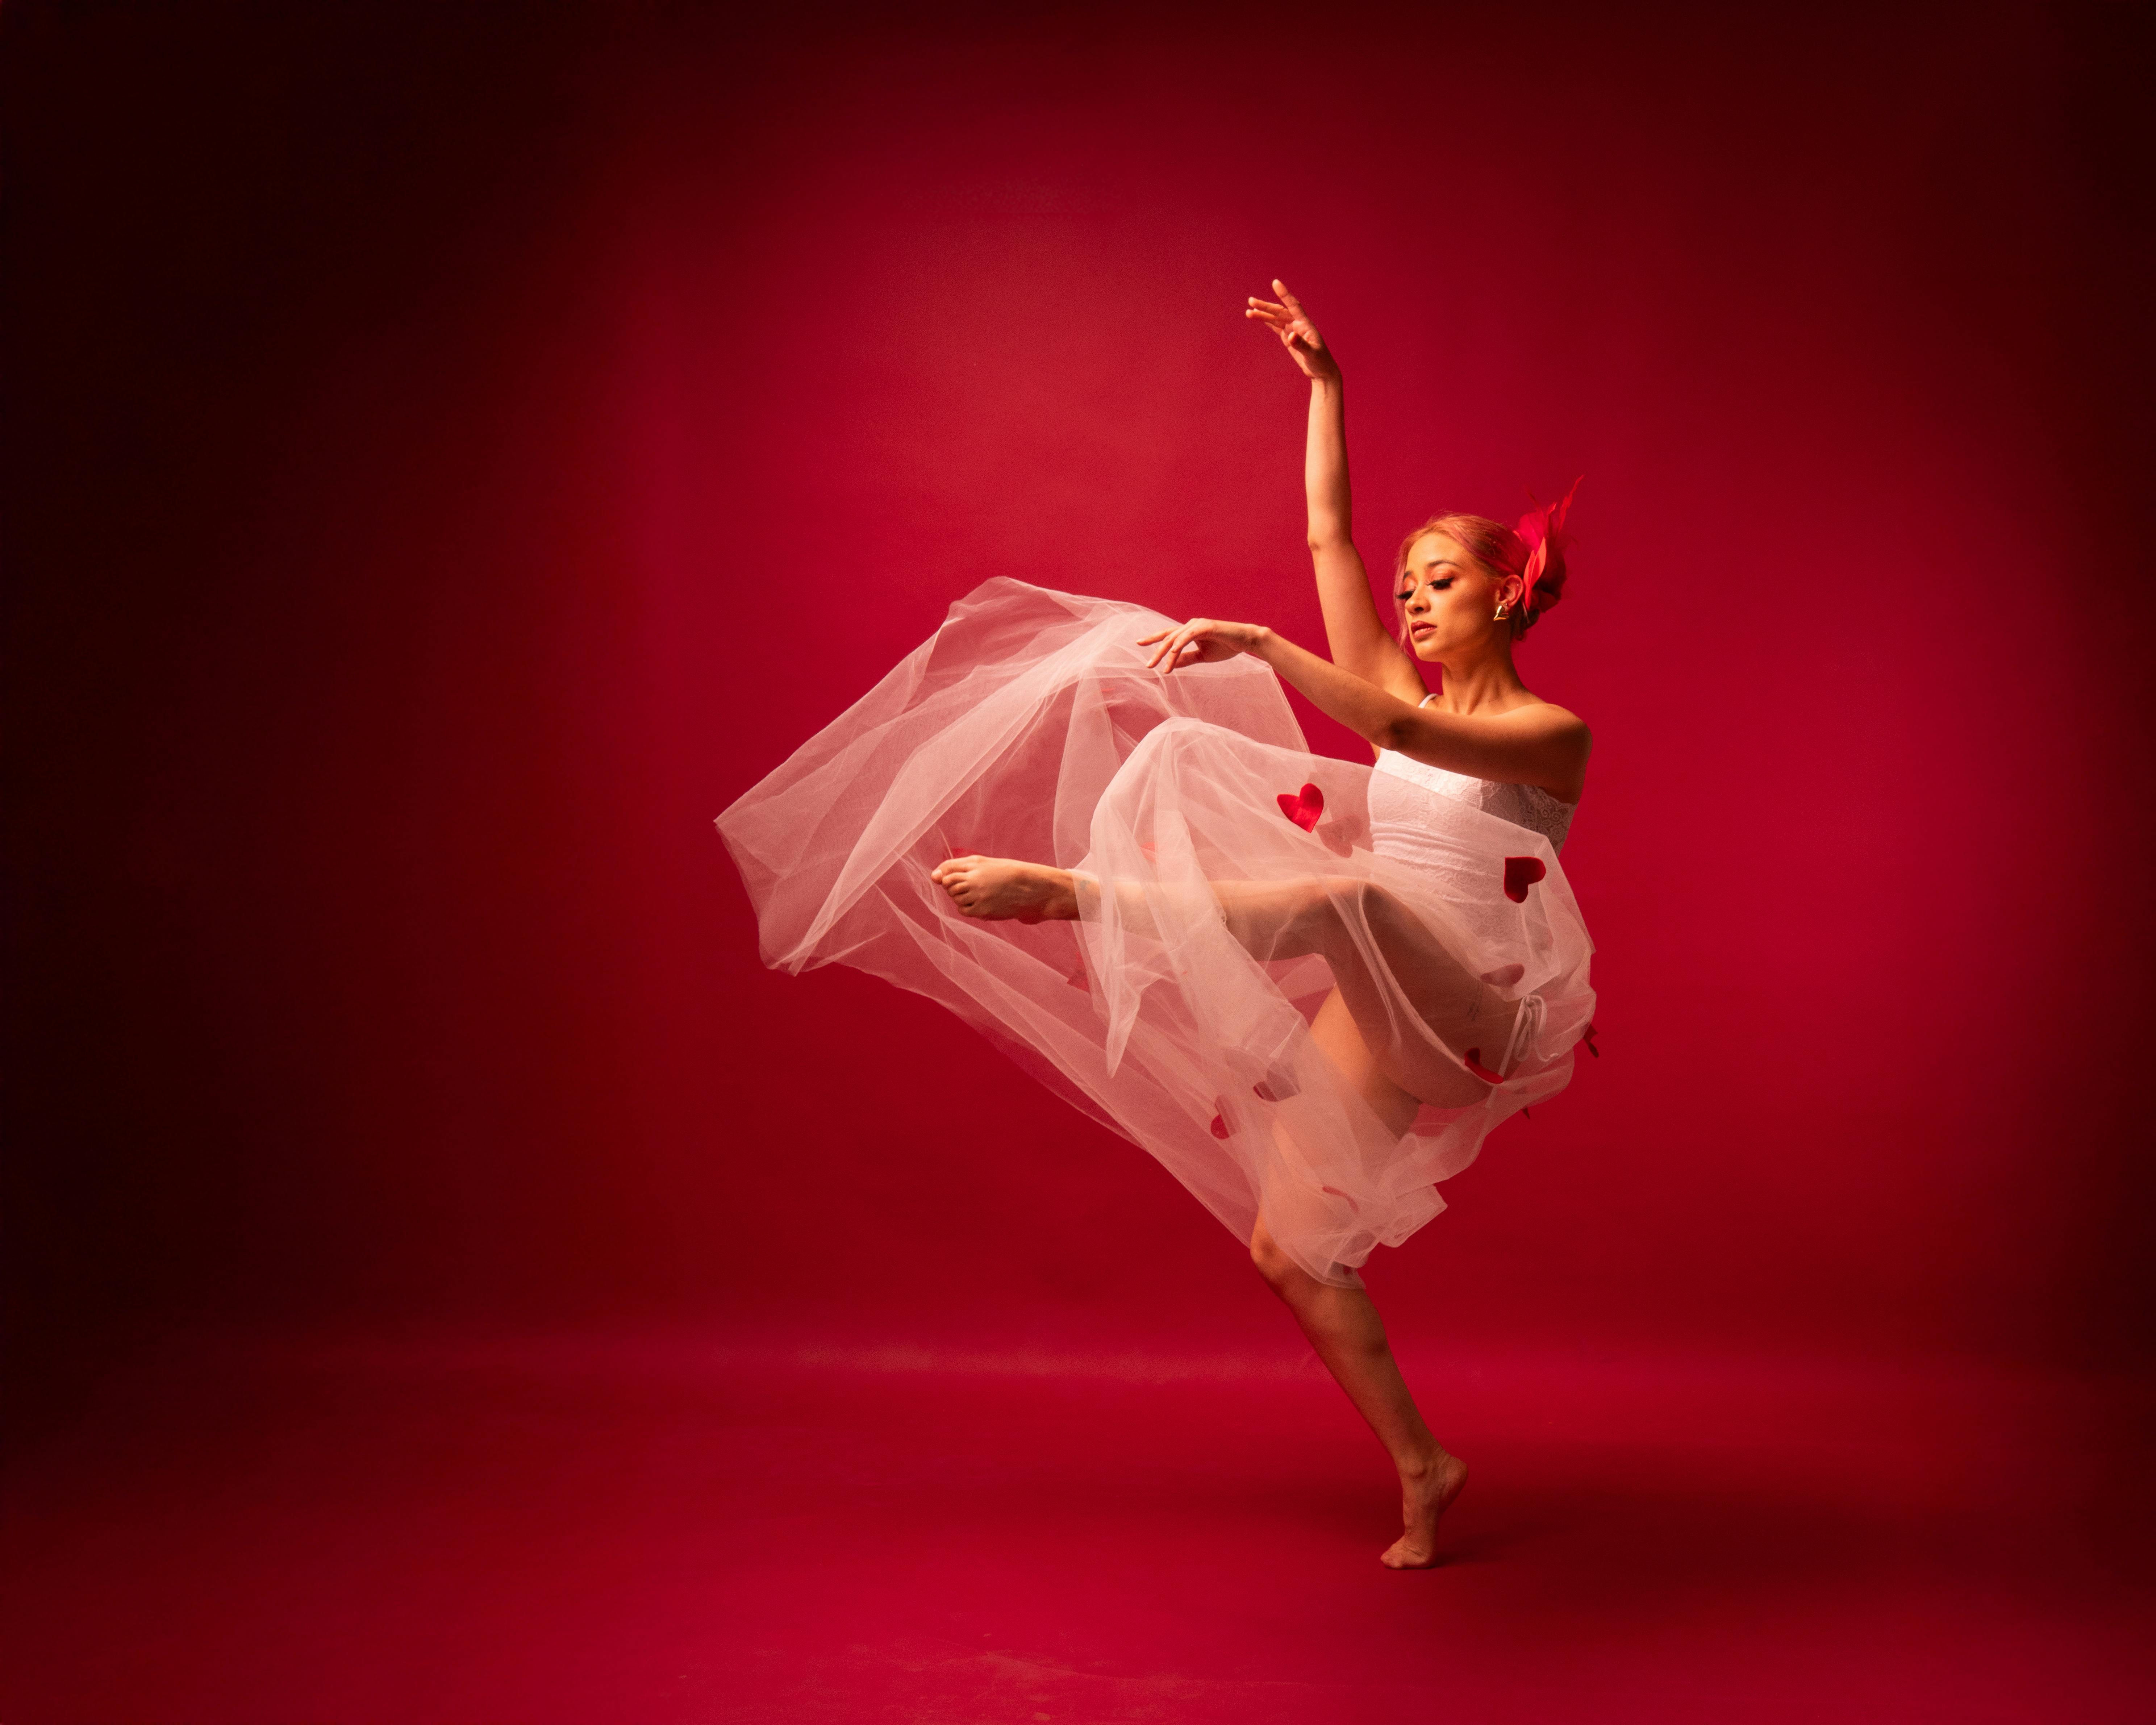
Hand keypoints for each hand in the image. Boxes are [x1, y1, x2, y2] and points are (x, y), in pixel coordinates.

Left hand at [1138, 618, 1270, 672]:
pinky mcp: (1206, 626)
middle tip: (1147, 665)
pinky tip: (1172, 653)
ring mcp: (1198, 624)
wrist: (1245, 641)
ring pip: (1176, 639)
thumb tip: (1170, 665)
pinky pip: (1188, 636)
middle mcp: (1191, 625)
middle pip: (1168, 638)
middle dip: (1156, 652)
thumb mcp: (1202, 656)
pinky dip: (1179, 644)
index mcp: (1189, 631)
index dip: (1153, 639)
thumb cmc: (1225, 647)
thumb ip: (1186, 659)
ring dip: (1166, 654)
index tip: (1139, 644)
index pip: (1167, 635)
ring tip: (1159, 667)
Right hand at [1245, 280, 1337, 382]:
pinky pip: (1276, 326)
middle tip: (1251, 301)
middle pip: (1280, 311)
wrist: (1322, 371)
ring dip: (1263, 314)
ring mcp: (1292, 330)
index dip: (1284, 294)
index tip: (1275, 283)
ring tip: (1248, 312)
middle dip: (1265, 306)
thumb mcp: (1312, 354)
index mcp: (1305, 324)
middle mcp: (1298, 324)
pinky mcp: (1288, 338)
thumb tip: (1290, 336)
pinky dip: (1267, 321)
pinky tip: (1257, 316)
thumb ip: (1301, 345)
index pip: (1293, 306)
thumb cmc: (1320, 362)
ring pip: (1275, 318)